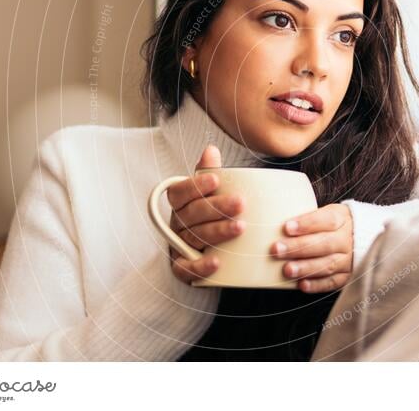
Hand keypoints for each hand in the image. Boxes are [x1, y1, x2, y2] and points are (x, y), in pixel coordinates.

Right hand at [167, 145, 245, 284]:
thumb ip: (210, 173)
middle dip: (217, 207)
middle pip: (192, 214)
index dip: (195, 185)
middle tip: (241, 203)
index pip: (180, 192)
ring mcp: (178, 246)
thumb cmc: (210, 216)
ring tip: (240, 227)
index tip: (216, 179)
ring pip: (194, 238)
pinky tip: (217, 262)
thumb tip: (211, 149)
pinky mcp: (182, 268)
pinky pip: (186, 269)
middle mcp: (177, 224)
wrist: (209, 249)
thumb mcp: (211, 194)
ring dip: (217, 232)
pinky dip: (200, 266)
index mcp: (181, 204)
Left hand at [270, 203, 353, 292]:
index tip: (286, 227)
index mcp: (341, 219)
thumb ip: (309, 217)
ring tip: (287, 270)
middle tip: (277, 250)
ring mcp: (349, 259)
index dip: (306, 224)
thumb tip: (277, 218)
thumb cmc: (336, 224)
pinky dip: (317, 284)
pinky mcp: (348, 276)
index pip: (326, 220)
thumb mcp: (328, 213)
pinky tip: (301, 285)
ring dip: (305, 268)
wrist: (365, 238)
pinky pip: (333, 282)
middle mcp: (347, 240)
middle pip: (323, 244)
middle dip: (298, 247)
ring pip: (328, 264)